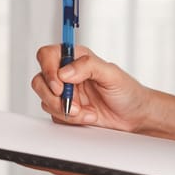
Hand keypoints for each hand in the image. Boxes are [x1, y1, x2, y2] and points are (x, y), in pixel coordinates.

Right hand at [32, 45, 151, 131]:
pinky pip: (55, 116)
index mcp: (76, 58)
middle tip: (73, 104)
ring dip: (65, 110)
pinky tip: (88, 116)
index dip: (48, 69)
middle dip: (54, 96)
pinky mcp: (66, 110)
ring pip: (45, 100)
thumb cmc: (128, 92)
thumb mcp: (112, 74)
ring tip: (86, 112)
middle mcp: (67, 74)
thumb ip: (88, 66)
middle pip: (40, 80)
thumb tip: (65, 72)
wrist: (134, 117)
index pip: (48, 55)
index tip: (60, 85)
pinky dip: (71, 119)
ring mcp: (65, 94)